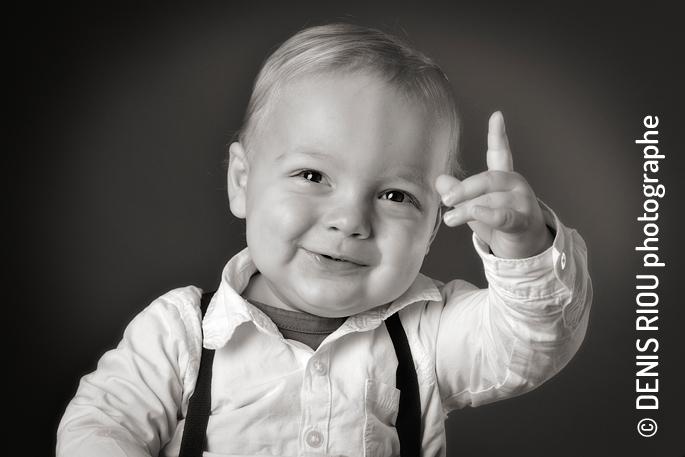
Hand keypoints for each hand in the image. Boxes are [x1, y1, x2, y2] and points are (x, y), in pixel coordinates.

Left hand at [435, 111, 552, 258]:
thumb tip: (439, 180)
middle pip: (488, 179)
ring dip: (467, 210)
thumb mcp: (475, 206)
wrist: (525, 248)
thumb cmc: (500, 223)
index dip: (498, 135)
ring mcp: (522, 202)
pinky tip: (477, 211)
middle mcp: (515, 184)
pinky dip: (489, 214)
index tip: (497, 115)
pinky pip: (505, 216)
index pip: (500, 152)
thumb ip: (459, 193)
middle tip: (445, 199)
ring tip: (449, 220)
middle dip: (464, 189)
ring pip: (491, 200)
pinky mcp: (524, 221)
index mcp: (504, 176)